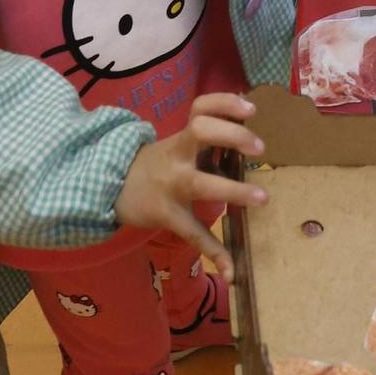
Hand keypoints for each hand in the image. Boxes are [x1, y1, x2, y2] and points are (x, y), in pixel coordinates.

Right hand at [114, 92, 266, 280]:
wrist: (112, 189)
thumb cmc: (156, 165)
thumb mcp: (177, 145)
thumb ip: (206, 140)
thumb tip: (245, 127)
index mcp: (182, 137)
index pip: (201, 107)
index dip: (225, 103)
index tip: (252, 109)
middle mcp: (177, 155)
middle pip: (201, 131)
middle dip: (233, 135)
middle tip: (259, 147)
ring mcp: (172, 185)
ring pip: (202, 182)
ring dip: (234, 192)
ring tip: (263, 199)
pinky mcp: (167, 214)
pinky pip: (193, 233)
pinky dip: (214, 252)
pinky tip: (232, 271)